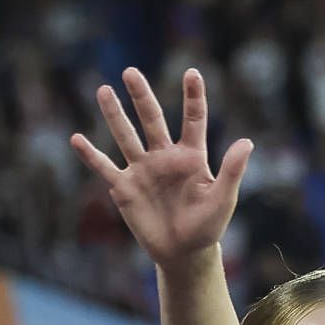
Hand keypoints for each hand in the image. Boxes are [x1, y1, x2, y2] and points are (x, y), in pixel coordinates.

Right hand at [69, 67, 252, 265]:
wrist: (183, 252)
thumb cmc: (207, 225)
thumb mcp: (223, 198)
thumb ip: (232, 170)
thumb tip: (247, 141)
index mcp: (190, 155)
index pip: (193, 119)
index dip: (193, 96)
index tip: (192, 73)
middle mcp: (164, 156)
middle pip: (152, 119)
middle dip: (141, 96)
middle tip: (130, 72)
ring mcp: (142, 170)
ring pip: (126, 136)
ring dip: (114, 114)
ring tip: (104, 90)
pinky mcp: (124, 188)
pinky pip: (105, 167)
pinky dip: (90, 155)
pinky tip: (76, 139)